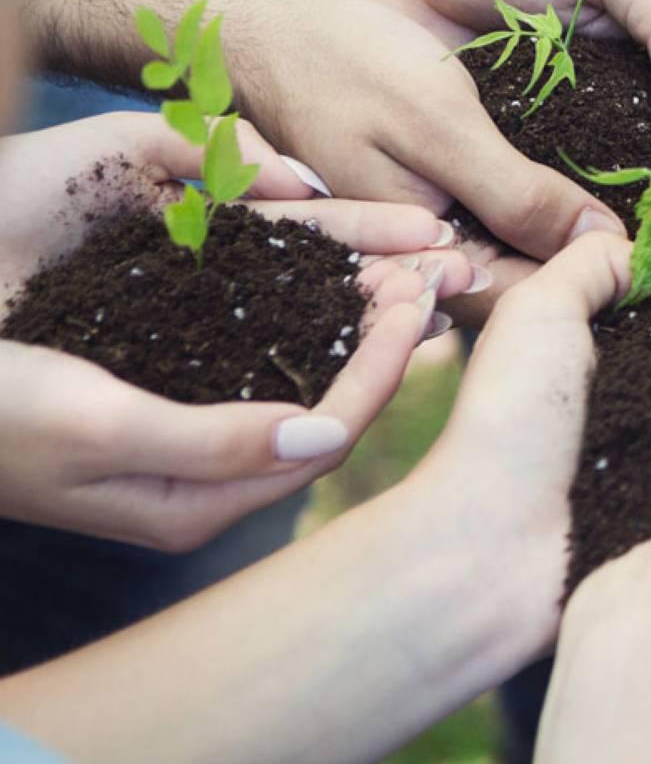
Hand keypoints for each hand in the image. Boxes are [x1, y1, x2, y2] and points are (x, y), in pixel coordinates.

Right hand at [0, 113, 480, 549]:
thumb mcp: (92, 428)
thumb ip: (212, 440)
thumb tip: (328, 437)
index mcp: (193, 499)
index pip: (326, 436)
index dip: (382, 368)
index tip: (424, 301)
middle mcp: (198, 471)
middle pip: (327, 398)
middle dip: (389, 334)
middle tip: (444, 271)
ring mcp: (176, 426)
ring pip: (298, 366)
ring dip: (355, 313)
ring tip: (411, 264)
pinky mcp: (151, 379)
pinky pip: (253, 344)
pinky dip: (303, 305)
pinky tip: (334, 274)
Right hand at [219, 0, 625, 305]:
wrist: (262, 36)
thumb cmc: (340, 69)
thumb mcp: (439, 126)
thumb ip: (514, 193)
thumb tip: (602, 249)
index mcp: (428, 268)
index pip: (539, 303)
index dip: (617, 283)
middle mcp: (437, 269)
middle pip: (543, 289)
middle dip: (619, 269)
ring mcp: (440, 240)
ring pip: (534, 258)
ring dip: (600, 241)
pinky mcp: (444, 206)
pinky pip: (514, 224)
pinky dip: (565, 212)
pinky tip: (625, 191)